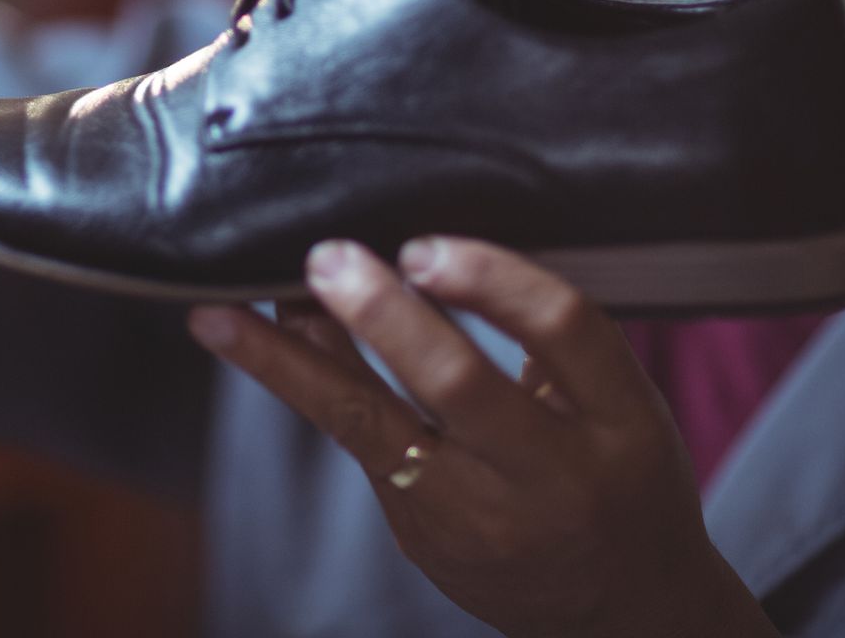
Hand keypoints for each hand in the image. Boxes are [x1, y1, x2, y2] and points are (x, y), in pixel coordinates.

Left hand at [188, 238, 777, 637]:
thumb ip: (540, 330)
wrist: (622, 605)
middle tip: (326, 260)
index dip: (492, 280)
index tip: (424, 245)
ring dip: (289, 362)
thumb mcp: (613, 399)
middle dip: (384, 318)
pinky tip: (251, 339)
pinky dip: (302, 380)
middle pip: (459, 385)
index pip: (564, 331)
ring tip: (222, 314)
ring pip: (371, 427)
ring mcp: (478, 513)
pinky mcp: (422, 534)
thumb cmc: (616, 468)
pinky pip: (352, 444)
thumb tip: (416, 242)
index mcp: (621, 420)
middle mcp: (550, 472)